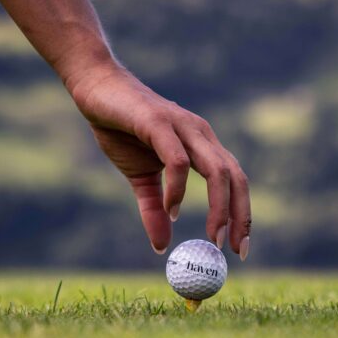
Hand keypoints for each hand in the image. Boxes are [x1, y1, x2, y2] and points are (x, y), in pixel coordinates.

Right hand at [67, 63, 250, 259]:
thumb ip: (154, 209)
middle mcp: (200, 134)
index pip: (235, 181)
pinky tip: (172, 209)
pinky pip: (178, 161)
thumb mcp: (139, 177)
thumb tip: (162, 246)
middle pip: (235, 178)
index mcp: (202, 145)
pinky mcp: (159, 122)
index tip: (238, 249)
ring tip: (210, 237)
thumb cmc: (121, 128)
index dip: (241, 215)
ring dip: (219, 207)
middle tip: (232, 249)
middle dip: (239, 216)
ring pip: (217, 170)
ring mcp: (182, 126)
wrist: (95, 87)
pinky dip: (179, 188)